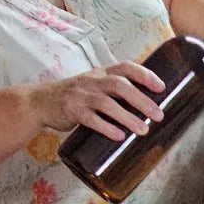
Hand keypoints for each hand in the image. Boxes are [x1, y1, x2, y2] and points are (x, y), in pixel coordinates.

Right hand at [29, 63, 165, 140]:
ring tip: (143, 130)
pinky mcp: (71, 110)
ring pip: (106, 103)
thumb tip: (150, 111)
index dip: (144, 75)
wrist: (41, 102)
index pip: (126, 67)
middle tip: (159, 116)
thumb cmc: (78, 98)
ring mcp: (81, 95)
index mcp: (102, 73)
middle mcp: (93, 81)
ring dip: (127, 117)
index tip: (162, 87)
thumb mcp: (97, 87)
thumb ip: (118, 94)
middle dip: (141, 100)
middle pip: (120, 85)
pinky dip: (105, 127)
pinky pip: (90, 118)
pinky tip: (118, 136)